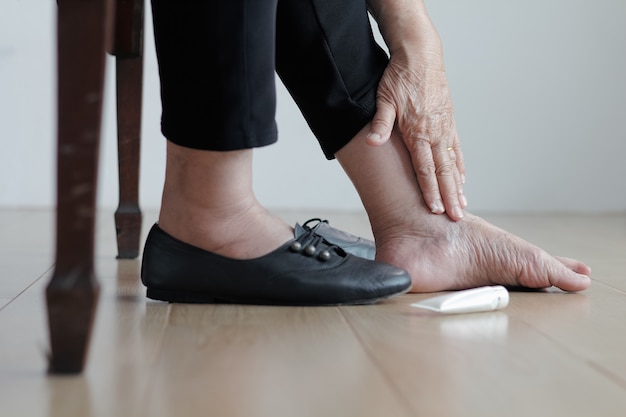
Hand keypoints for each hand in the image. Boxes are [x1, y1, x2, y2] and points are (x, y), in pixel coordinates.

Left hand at [366, 47, 466, 220]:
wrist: (420, 55)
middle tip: (456, 216)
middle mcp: (435, 132)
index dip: (430, 191)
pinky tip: (463, 179)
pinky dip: (460, 166)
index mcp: (418, 131)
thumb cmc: (399, 77)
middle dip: (450, 196)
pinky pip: (457, 148)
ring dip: (457, 185)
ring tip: (463, 204)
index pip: (426, 169)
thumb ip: (381, 124)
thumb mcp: (384, 99)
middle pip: (444, 171)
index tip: (436, 209)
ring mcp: (445, 127)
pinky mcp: (449, 121)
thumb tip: (371, 143)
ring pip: (453, 163)